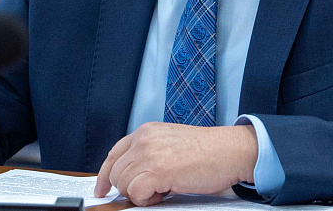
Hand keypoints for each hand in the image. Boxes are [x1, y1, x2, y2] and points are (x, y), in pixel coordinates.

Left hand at [94, 122, 257, 205]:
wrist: (230, 151)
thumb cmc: (208, 152)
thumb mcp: (171, 143)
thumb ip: (150, 152)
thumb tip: (132, 176)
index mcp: (146, 131)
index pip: (114, 154)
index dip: (104, 174)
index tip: (102, 189)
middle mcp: (144, 139)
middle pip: (115, 173)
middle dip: (130, 188)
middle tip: (155, 189)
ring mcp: (149, 153)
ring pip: (123, 184)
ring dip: (142, 194)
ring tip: (165, 188)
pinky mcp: (157, 170)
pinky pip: (135, 193)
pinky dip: (148, 199)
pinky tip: (166, 192)